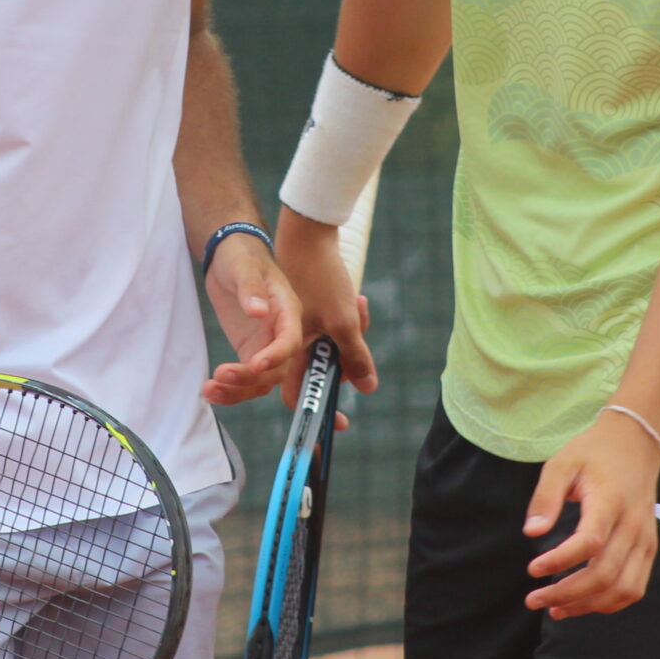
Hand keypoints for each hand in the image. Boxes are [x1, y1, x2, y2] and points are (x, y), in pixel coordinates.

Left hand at [202, 232, 301, 405]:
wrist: (230, 255)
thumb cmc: (242, 256)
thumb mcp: (244, 266)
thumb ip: (252, 287)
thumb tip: (259, 310)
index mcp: (287, 310)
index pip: (290, 340)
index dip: (276, 356)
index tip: (256, 365)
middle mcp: (280, 333)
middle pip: (276, 369)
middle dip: (250, 379)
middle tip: (220, 376)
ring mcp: (265, 344)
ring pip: (261, 381)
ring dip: (238, 391)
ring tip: (209, 391)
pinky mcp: (249, 350)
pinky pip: (245, 378)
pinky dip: (229, 388)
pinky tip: (209, 391)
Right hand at [275, 205, 376, 398]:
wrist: (307, 234)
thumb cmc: (321, 278)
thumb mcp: (345, 320)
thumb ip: (355, 355)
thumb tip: (368, 387)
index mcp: (292, 351)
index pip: (300, 394)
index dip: (318, 411)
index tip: (341, 424)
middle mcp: (291, 344)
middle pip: (326, 368)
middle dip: (350, 357)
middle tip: (358, 321)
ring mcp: (299, 328)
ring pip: (335, 347)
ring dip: (353, 332)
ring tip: (358, 301)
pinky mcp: (307, 314)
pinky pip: (334, 329)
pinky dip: (348, 319)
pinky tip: (355, 298)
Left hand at [523, 412, 659, 617]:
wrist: (636, 442)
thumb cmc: (594, 452)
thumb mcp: (562, 463)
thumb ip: (546, 497)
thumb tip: (531, 533)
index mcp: (611, 502)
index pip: (589, 543)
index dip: (559, 562)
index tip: (532, 569)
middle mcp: (633, 525)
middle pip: (605, 575)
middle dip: (567, 594)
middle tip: (534, 598)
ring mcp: (646, 539)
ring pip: (623, 589)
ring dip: (588, 605)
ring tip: (556, 608)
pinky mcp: (649, 548)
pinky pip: (635, 587)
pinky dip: (610, 603)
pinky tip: (583, 602)